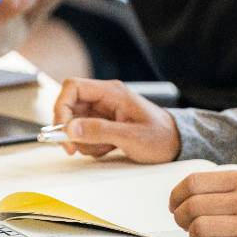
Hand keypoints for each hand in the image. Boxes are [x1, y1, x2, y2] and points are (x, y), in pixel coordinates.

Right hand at [52, 78, 180, 162]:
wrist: (176, 144)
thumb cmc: (161, 136)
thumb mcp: (130, 136)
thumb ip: (99, 131)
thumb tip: (70, 128)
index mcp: (112, 92)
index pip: (73, 87)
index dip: (61, 107)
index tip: (62, 130)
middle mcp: (105, 99)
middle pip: (70, 107)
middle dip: (69, 130)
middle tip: (73, 149)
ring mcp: (104, 112)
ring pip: (75, 124)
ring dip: (84, 140)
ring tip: (106, 147)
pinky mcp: (104, 125)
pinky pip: (85, 134)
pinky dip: (91, 145)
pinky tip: (109, 148)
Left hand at [169, 169, 236, 236]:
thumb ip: (223, 184)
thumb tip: (184, 194)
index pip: (193, 182)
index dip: (176, 195)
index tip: (174, 204)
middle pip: (192, 207)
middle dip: (180, 217)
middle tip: (183, 222)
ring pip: (200, 229)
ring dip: (193, 234)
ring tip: (201, 234)